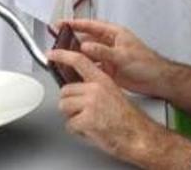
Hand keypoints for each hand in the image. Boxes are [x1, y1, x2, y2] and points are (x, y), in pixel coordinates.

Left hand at [51, 49, 190, 167]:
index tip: (51, 54)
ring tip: (89, 121)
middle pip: (65, 91)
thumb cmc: (128, 119)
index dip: (62, 55)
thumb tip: (78, 88)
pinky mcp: (86, 120)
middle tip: (83, 112)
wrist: (139, 136)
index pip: (79, 61)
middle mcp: (95, 89)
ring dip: (73, 117)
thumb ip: (95, 87)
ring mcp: (90, 104)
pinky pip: (70, 125)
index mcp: (102, 80)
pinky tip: (91, 130)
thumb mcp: (113, 93)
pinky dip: (77, 131)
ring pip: (64, 107)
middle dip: (70, 103)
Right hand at [58, 19, 171, 97]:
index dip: (74, 24)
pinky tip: (75, 73)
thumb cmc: (147, 63)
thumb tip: (86, 46)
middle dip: (71, 41)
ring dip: (76, 56)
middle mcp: (110, 44)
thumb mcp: (123, 55)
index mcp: (114, 34)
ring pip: (87, 54)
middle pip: (86, 39)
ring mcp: (108, 57)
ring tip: (62, 59)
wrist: (156, 80)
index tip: (61, 24)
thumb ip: (103, 51)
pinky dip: (83, 69)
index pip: (90, 25)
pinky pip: (92, 67)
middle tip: (57, 43)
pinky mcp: (109, 69)